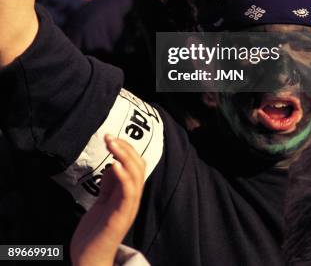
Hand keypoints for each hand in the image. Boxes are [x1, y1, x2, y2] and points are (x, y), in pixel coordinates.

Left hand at [70, 135, 145, 265]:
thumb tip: (113, 163)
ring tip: (111, 144)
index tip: (112, 138)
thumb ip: (110, 184)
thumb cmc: (95, 231)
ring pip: (136, 176)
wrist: (89, 260)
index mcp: (129, 194)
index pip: (137, 164)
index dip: (128, 148)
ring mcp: (128, 208)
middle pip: (140, 166)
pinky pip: (128, 193)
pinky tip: (115, 165)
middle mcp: (132, 200)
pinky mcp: (120, 218)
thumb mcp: (103, 200)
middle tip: (109, 137)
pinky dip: (124, 176)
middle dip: (126, 147)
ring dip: (124, 156)